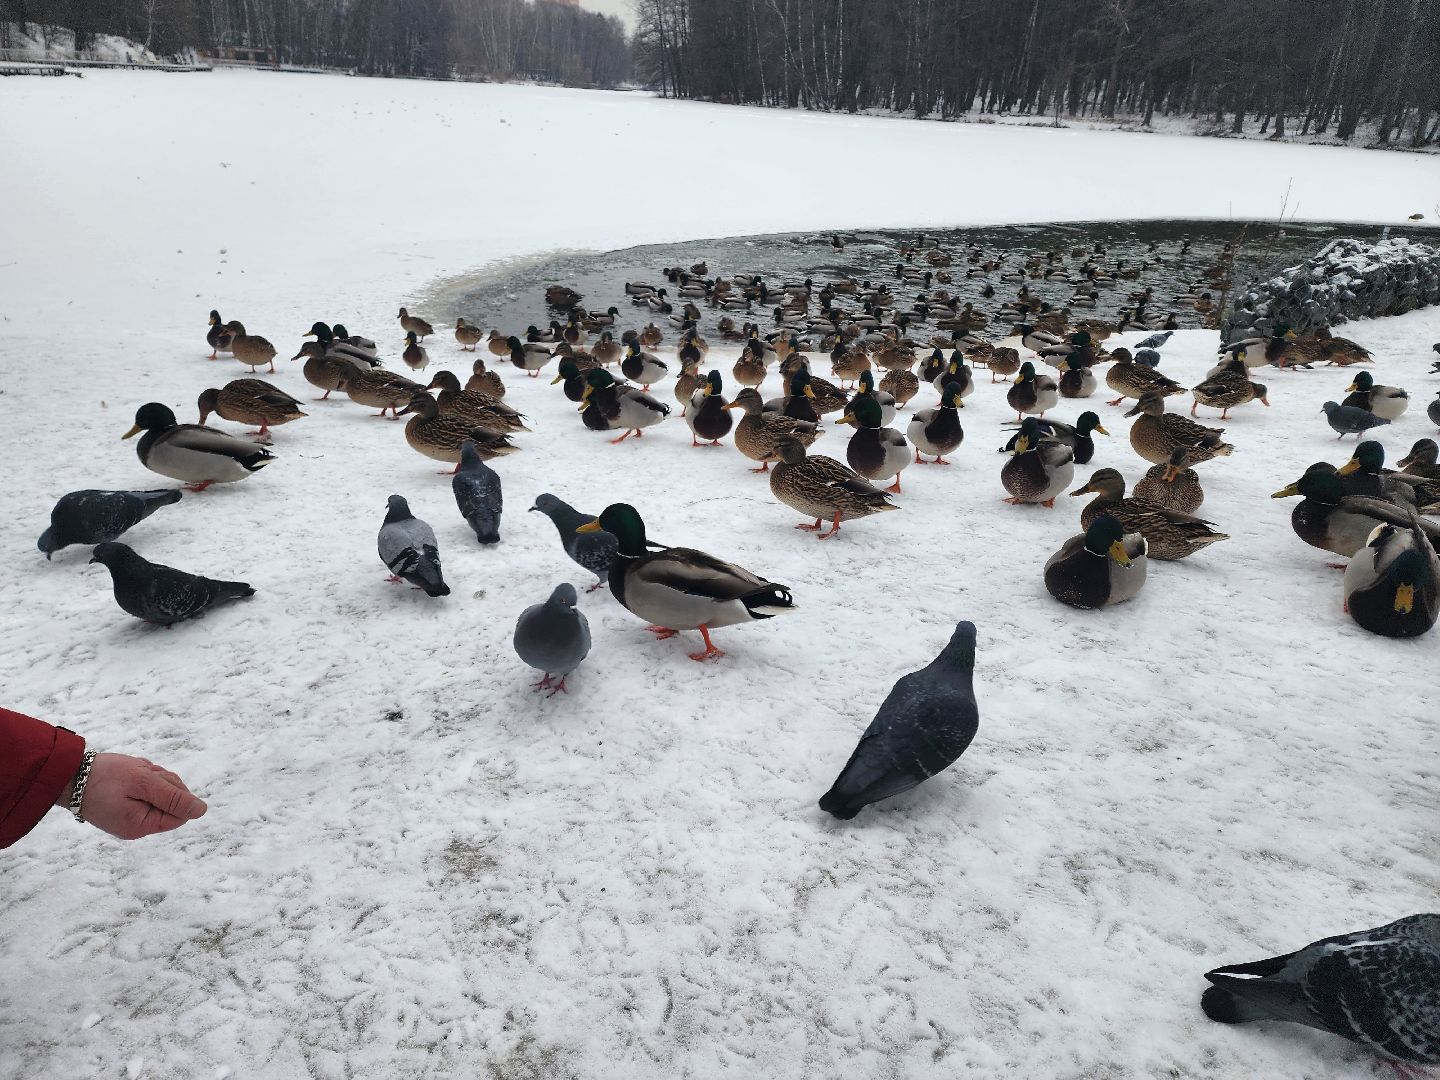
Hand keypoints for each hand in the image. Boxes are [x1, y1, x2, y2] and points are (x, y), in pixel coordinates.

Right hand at [68, 754, 207, 839]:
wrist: (69, 774)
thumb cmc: (105, 777)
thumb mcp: (145, 782)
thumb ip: (174, 797)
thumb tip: (201, 811)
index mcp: (142, 826)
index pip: (180, 813)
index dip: (175, 793)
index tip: (154, 781)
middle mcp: (137, 827)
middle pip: (172, 802)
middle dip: (161, 782)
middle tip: (140, 774)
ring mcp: (130, 817)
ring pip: (160, 793)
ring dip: (151, 777)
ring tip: (130, 773)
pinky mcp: (125, 807)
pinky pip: (145, 791)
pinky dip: (141, 779)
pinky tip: (126, 775)